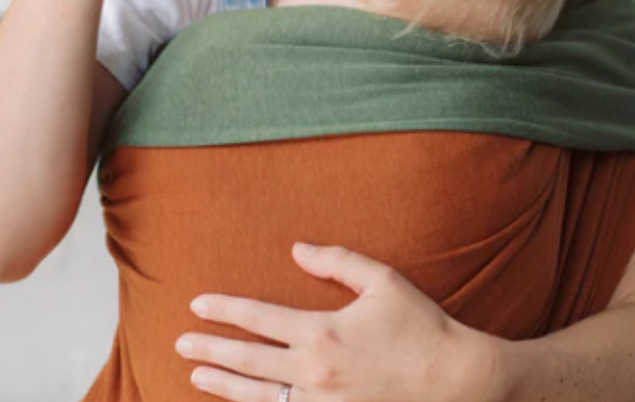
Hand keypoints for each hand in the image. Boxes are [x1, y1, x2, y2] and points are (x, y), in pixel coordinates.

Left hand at [175, 243, 498, 401]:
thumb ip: (337, 261)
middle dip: (210, 349)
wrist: (455, 381)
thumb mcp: (382, 280)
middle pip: (248, 360)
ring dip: (224, 385)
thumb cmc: (420, 325)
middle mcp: (314, 372)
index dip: (224, 310)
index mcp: (322, 332)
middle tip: (180, 342)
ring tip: (197, 375)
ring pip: (258, 396)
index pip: (259, 318)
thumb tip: (297, 248)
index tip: (196, 304)